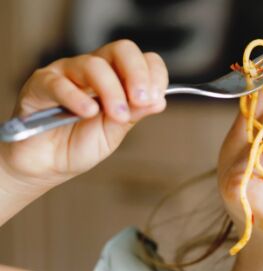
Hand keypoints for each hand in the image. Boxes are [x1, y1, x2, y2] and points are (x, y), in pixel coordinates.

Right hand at [1, 39, 167, 192]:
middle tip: (141, 99)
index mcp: (115, 79)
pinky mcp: (40, 85)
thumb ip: (134, 114)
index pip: (141, 60)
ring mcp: (66, 74)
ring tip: (117, 116)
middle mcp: (93, 71)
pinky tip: (88, 113)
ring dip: (111, 91)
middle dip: (137, 73)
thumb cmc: (79, 145)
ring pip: (93, 65)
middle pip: (121, 50)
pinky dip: (77, 98)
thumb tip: (159, 100)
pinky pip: (59, 83)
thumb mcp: (114, 132)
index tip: (156, 97)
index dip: (153, 74)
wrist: (47, 164)